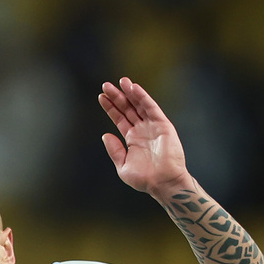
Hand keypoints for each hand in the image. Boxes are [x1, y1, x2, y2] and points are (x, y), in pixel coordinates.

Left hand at [98, 77, 189, 197]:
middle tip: (106, 85)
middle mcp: (142, 130)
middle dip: (117, 97)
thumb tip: (105, 135)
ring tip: (120, 81)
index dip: (111, 107)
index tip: (101, 97)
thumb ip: (114, 150)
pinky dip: (143, 97)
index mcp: (132, 138)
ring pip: (139, 105)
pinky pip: (151, 107)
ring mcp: (152, 126)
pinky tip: (134, 88)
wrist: (163, 182)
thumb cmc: (144, 178)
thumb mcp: (122, 165)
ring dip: (129, 93)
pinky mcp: (162, 125)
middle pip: (127, 108)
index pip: (119, 118)